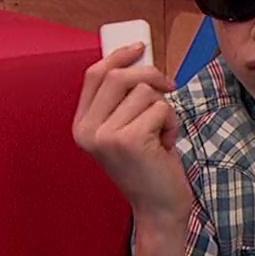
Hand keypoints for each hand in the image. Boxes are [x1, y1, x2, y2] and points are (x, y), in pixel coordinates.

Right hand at [72, 43, 193, 229]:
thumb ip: (123, 100)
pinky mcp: (130, 140)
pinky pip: (161, 109)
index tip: (139, 47)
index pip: (94, 75)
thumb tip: (138, 57)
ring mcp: (106, 136)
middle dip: (151, 75)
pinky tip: (165, 145)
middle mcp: (88, 131)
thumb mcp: (127, 130)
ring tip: (161, 134)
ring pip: (145, 92)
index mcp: (82, 126)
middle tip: (170, 86)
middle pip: (119, 76)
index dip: (118, 56)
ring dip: (164, 109)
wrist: (159, 208)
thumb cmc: (149, 167)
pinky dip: (172, 123)